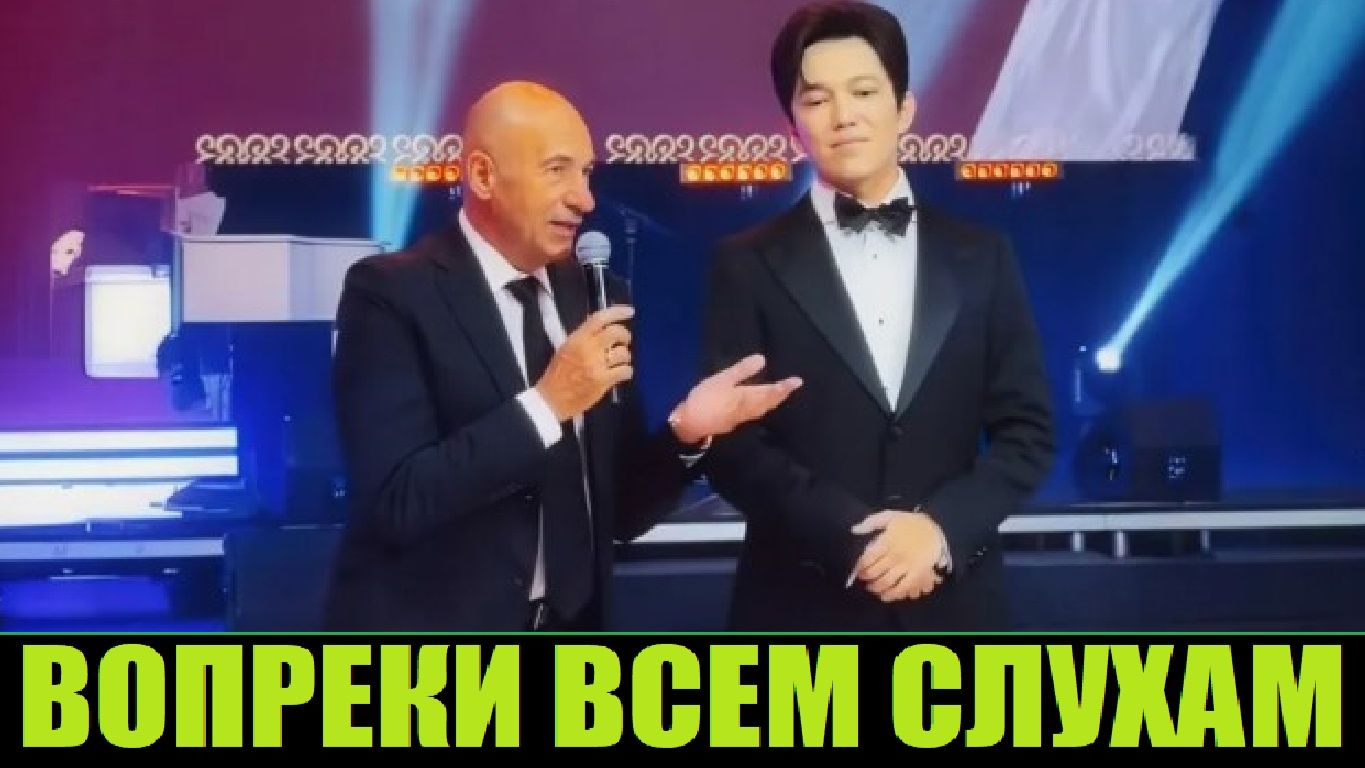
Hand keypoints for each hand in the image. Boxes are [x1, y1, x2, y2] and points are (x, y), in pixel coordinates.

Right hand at [536, 305, 634, 421]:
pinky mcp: (603, 381)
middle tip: (625, 341)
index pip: (599, 318)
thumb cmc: (557, 374)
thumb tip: (605, 331)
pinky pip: (625, 370)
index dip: (617, 312)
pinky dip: (627, 371)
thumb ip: (584, 338)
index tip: (630, 312)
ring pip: (623, 353)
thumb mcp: (566, 349)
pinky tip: (622, 373)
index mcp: (577, 339)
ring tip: (620, 361)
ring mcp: (596, 365)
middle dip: (625, 335)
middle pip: (616, 332)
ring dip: (625, 356)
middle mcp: (588, 348)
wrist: (551, 399)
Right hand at [668, 354, 801, 445]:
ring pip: (763, 409)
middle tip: (790, 388)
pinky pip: (754, 413)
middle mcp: (750, 409)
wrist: (691, 426)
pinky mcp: (733, 421)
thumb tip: (762, 359)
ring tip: (778, 396)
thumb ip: (742, 370)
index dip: (785, 386)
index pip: (772, 391)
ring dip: (772, 402)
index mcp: (749, 397)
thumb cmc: (706, 400)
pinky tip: (758, 406)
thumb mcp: (722, 380)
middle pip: (769, 402)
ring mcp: (741, 417)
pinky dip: (761, 407)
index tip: (798, 381)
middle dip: (780, 395)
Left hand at [850, 509, 945, 602]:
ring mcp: (907, 566)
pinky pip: (902, 588)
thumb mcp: (890, 516)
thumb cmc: (910, 522)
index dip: (860, 566)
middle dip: (866, 578)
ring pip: (886, 582)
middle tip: (863, 579)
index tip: (857, 569)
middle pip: (875, 571)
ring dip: (876, 588)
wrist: (936, 528)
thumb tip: (854, 529)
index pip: (868, 557)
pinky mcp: (917, 574)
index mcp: (887, 541)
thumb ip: (872, 522)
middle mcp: (895, 555)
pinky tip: (885, 596)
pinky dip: (892, 595)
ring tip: (871, 588)